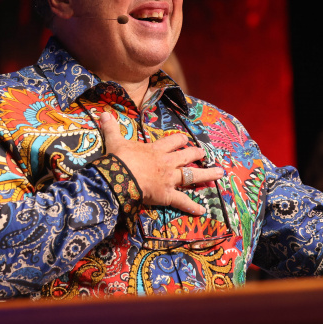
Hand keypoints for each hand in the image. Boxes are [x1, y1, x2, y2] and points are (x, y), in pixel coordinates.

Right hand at [97, 111, 223, 214]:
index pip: (172, 142)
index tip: (185, 139)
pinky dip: (193, 206)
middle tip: (204, 153)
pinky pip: (183, 201)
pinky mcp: (168, 195)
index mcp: (156, 150)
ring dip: (206, 174)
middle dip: (196, 154)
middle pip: (186, 156)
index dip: (180, 140)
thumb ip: (111, 128)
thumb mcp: (114, 141)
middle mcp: (167, 163)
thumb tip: (103, 114)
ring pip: (192, 176)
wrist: (120, 175)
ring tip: (219, 173)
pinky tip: (203, 210)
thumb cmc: (119, 158)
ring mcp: (169, 179)